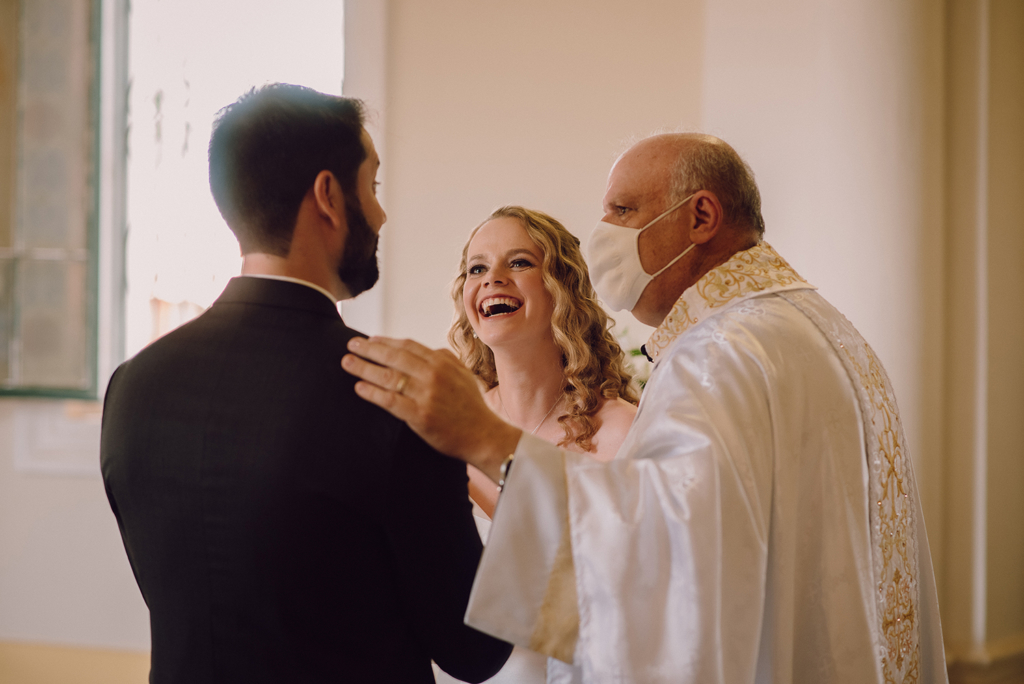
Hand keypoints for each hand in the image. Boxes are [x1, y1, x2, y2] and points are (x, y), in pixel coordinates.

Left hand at [341, 337, 520, 481]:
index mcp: (443, 363)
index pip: (408, 346)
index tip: (370, 339)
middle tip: (350, 345)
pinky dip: (372, 393)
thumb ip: (446, 360)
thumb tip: (429, 350)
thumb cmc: (472, 407)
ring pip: (388, 377)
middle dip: (369, 349)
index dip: (386, 341)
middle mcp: (433, 375)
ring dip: (364, 368)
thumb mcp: (463, 375)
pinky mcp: (419, 415)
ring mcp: (426, 395)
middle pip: (394, 357)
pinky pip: (389, 401)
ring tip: (347, 363)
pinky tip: (359, 388)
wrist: (483, 436)